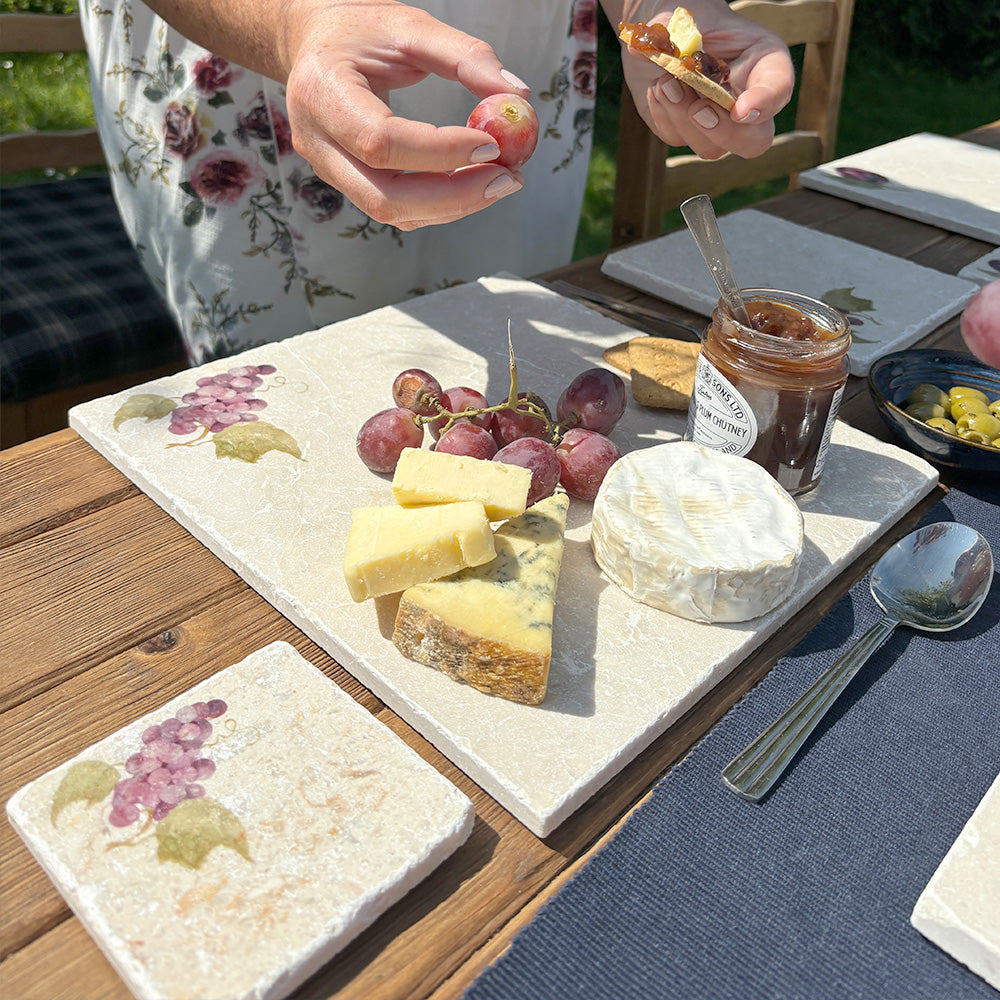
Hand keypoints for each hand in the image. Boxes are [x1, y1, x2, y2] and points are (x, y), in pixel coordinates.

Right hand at [277, 0, 529, 228]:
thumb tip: (519, 96)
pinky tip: (473, 181)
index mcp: (322, 94)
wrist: (315, 45)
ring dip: (453, 205)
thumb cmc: (360, 30)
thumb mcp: (411, 25)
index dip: (440, 152)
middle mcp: (317, 143)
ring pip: (393, 212)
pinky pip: (398, 209)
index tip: (493, 144)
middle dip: (453, 196)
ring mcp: (329, 171)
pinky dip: (441, 204)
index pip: (382, 142)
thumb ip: (465, 57)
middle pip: (385, 197)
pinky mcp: (349, 185)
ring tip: (501, 179)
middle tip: (507, 179)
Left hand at [612, 0, 793, 159]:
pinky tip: (659, 87)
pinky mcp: (687, 131)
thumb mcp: (687, 13)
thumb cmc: (687, 19)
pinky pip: (677, 137)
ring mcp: (718, 123)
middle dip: (724, 132)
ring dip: (681, 118)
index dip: (765, 103)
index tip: (741, 110)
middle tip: (697, 110)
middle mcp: (747, 100)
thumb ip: (676, 26)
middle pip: (754, 141)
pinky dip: (663, 114)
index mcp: (764, 63)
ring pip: (710, 147)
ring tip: (664, 80)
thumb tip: (650, 41)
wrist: (661, 37)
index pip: (779, 89)